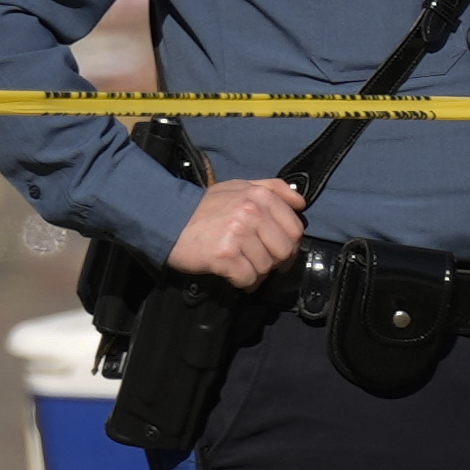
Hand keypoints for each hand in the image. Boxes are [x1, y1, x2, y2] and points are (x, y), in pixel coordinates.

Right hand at [169, 177, 305, 287]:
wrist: (169, 221)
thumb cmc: (205, 207)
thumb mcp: (239, 187)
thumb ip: (271, 189)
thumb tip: (300, 201)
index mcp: (259, 195)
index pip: (295, 228)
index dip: (289, 245)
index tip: (276, 251)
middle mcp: (251, 211)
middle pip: (285, 250)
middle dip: (274, 261)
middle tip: (257, 261)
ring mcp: (238, 233)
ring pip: (266, 267)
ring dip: (256, 272)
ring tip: (241, 266)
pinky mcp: (225, 255)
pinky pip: (249, 278)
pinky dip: (243, 283)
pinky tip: (233, 275)